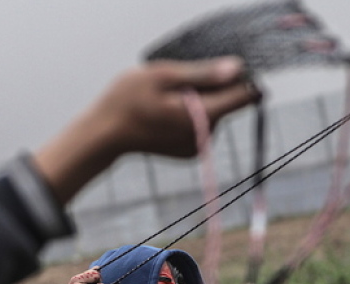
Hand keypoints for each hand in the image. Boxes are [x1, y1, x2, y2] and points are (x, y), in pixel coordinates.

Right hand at [33, 57, 258, 201]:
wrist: (105, 133)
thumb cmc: (127, 100)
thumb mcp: (164, 76)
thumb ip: (204, 74)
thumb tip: (238, 69)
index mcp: (202, 116)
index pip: (243, 96)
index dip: (244, 77)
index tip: (230, 67)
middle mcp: (205, 135)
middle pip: (225, 103)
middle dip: (208, 87)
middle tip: (175, 84)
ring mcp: (198, 146)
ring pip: (212, 112)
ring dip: (197, 100)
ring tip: (166, 98)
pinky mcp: (190, 150)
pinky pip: (200, 123)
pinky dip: (189, 113)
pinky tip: (166, 111)